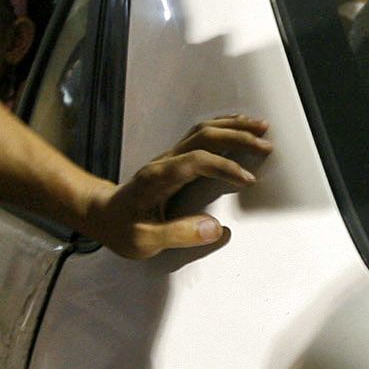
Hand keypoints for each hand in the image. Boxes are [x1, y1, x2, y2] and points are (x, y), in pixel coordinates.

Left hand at [79, 116, 272, 257]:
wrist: (103, 214)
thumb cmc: (121, 227)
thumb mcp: (143, 241)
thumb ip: (177, 234)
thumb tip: (214, 229)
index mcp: (158, 178)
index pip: (196, 160)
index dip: (224, 166)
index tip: (247, 179)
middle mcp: (165, 161)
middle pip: (204, 136)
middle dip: (237, 137)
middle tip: (266, 145)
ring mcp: (170, 157)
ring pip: (203, 130)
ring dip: (233, 127)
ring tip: (261, 128)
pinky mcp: (176, 159)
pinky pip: (202, 135)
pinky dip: (224, 128)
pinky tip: (239, 128)